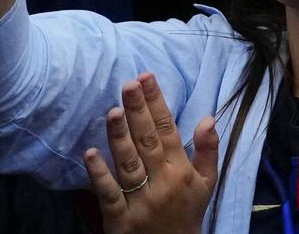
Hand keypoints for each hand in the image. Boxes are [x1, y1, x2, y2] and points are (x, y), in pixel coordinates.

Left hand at [82, 74, 218, 233]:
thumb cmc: (187, 214)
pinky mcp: (120, 220)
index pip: (168, 130)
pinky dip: (99, 175)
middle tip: (128, 84)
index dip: (157, 103)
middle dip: (138, 111)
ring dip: (119, 137)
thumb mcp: (207, 184)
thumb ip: (208, 150)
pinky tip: (90, 154)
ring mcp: (140, 201)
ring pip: (129, 164)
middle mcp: (162, 182)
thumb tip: (208, 117)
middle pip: (147, 142)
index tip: (147, 78)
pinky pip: (109, 195)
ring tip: (112, 111)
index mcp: (181, 171)